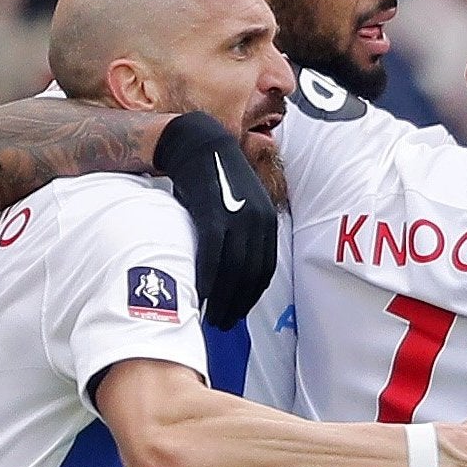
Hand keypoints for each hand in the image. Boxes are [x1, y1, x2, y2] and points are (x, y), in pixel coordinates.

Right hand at [153, 112, 278, 329]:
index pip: (264, 271)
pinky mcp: (213, 214)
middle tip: (222, 323)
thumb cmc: (216, 178)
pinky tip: (199, 295)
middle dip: (237, 304)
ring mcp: (236, 218)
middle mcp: (257, 221)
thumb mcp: (240, 203)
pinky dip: (207, 278)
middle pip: (250, 275)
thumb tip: (235, 263)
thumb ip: (241, 231)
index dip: (251, 296)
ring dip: (222, 298)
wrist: (199, 143)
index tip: (238, 313)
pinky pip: (212, 255)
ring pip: (233, 270)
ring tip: (211, 317)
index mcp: (267, 222)